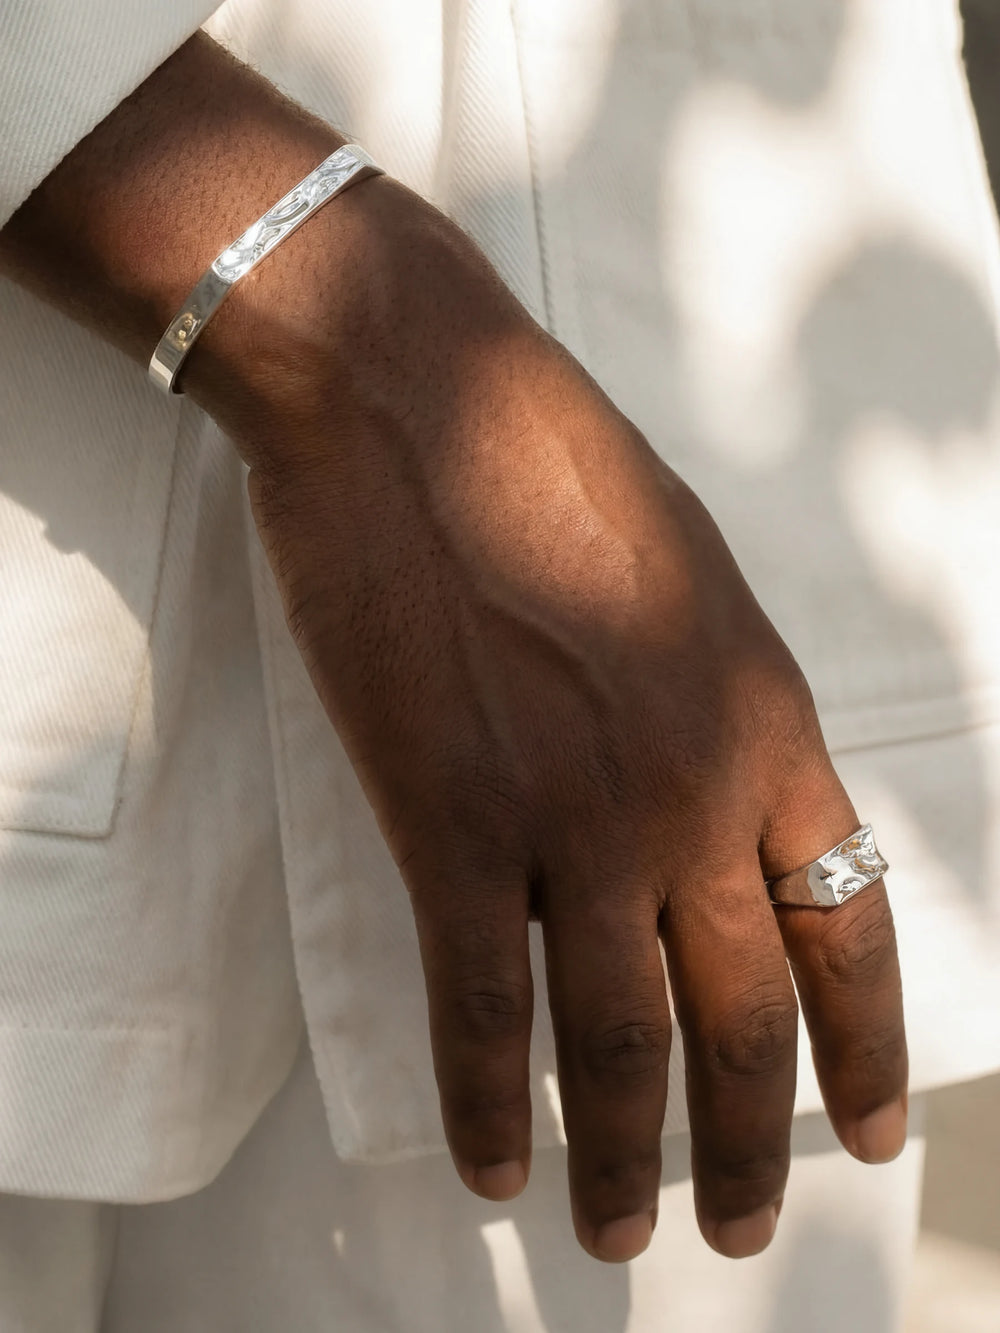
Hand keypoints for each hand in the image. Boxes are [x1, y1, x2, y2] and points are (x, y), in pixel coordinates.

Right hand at [198, 178, 907, 1262]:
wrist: (414, 393)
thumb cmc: (547, 457)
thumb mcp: (691, 575)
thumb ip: (714, 705)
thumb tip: (701, 802)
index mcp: (767, 719)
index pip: (847, 922)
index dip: (860, 1044)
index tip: (863, 1130)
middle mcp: (692, 790)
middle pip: (746, 1011)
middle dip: (752, 1138)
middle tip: (745, 1226)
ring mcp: (573, 817)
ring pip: (621, 1038)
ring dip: (624, 1155)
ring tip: (615, 1235)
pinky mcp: (450, 822)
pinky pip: (481, 1007)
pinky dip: (489, 1102)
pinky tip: (495, 1167)